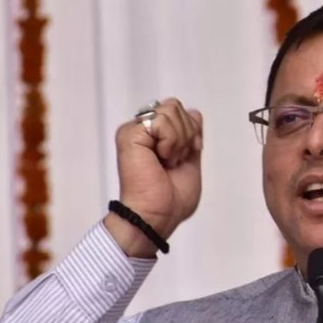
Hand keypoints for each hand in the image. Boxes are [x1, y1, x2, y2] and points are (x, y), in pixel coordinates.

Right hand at [105, 98, 202, 256]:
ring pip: (170, 110)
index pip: (183, 113)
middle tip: (174, 161)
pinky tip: (161, 159)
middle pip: (176, 106)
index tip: (188, 155)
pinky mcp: (129, 134)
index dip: (193, 131)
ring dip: (178, 140)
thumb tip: (194, 112)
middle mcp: (144, 130)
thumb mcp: (191, 161)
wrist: (158, 215)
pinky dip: (170, 142)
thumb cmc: (172, 199)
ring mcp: (134, 130)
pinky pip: (161, 121)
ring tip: (167, 161)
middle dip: (186, 134)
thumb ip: (191, 136)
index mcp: (157, 136)